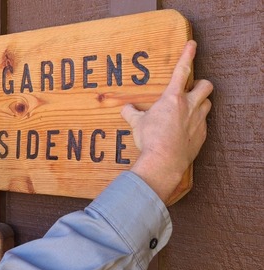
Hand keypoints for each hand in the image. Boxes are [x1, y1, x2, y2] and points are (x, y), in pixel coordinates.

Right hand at [121, 40, 212, 202]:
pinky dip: (197, 123)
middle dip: (201, 84)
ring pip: (208, 103)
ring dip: (201, 103)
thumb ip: (131, 114)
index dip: (187, 55)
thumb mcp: (137, 124)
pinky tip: (187, 130)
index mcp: (172, 98)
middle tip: (193, 89)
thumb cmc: (150, 139)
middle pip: (206, 85)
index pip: (182, 70)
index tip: (192, 44)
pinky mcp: (202, 134)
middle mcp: (189, 105)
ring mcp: (198, 120)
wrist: (164, 160)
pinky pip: (204, 123)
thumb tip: (124, 109)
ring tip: (191, 109)